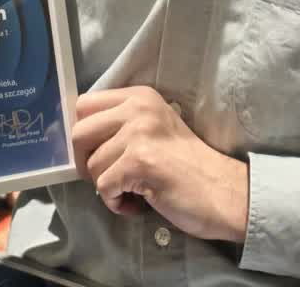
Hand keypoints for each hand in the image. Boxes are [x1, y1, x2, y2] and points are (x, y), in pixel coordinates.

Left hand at [72, 86, 247, 241]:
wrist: (222, 191)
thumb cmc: (186, 165)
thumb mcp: (153, 128)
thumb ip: (120, 124)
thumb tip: (77, 139)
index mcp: (139, 96)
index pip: (84, 104)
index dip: (82, 133)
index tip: (96, 153)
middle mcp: (138, 108)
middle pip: (79, 133)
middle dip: (86, 162)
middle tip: (109, 177)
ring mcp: (139, 133)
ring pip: (92, 165)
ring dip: (107, 187)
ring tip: (133, 190)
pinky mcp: (140, 162)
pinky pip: (104, 187)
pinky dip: (115, 203)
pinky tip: (136, 203)